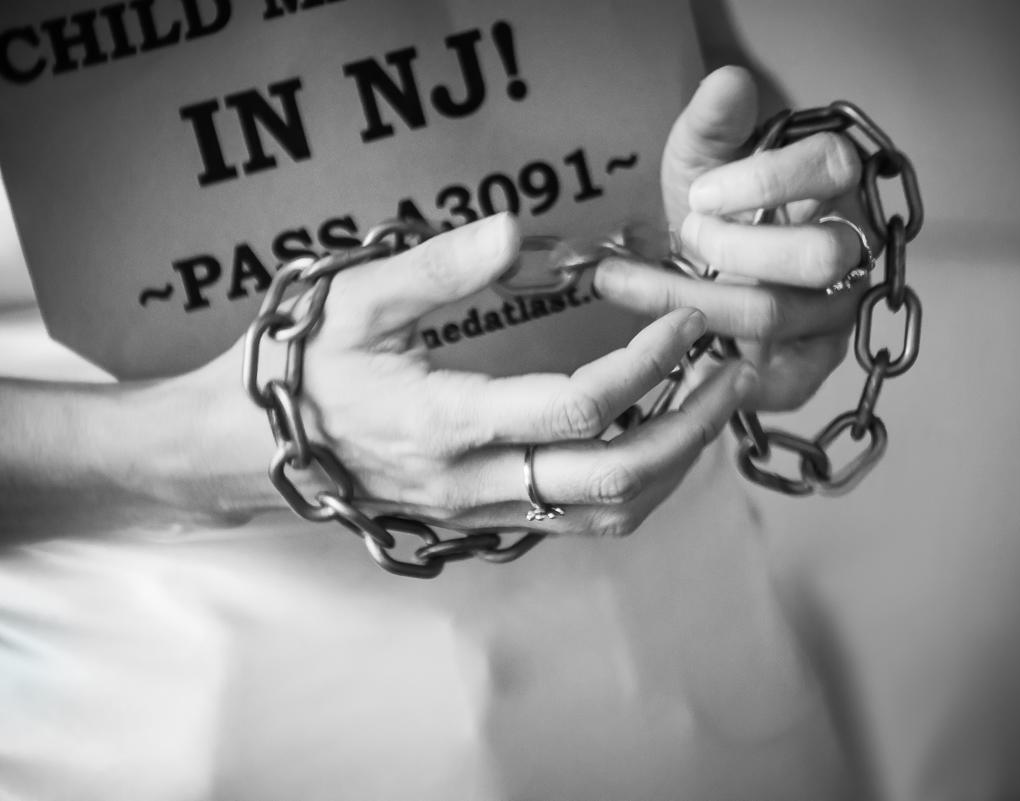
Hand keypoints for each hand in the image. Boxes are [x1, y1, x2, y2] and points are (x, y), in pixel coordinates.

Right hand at [189, 213, 756, 537]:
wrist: (252, 454)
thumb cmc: (302, 369)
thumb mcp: (355, 301)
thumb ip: (437, 268)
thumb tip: (515, 231)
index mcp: (444, 422)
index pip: (577, 407)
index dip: (646, 365)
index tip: (685, 320)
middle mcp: (473, 481)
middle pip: (614, 479)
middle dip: (690, 427)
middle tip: (732, 373)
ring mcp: (482, 511)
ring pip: (607, 514)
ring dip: (674, 464)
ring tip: (710, 406)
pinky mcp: (486, 521)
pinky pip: (581, 520)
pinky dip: (636, 484)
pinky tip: (656, 437)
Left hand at [595, 66, 872, 411]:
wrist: (689, 266)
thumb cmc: (705, 208)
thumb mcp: (697, 160)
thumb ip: (712, 123)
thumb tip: (729, 83)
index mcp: (831, 184)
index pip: (831, 167)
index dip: (766, 180)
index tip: (700, 194)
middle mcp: (849, 246)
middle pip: (820, 256)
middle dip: (736, 249)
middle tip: (684, 237)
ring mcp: (838, 308)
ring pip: (782, 314)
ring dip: (700, 303)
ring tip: (633, 284)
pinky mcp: (814, 361)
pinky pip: (793, 382)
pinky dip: (739, 381)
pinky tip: (691, 368)